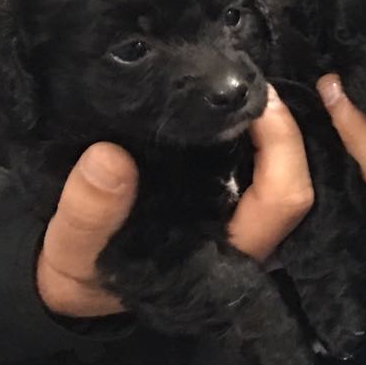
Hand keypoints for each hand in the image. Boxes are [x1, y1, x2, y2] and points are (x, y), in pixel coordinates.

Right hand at [36, 88, 313, 315]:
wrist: (75, 281)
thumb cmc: (83, 272)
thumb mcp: (71, 251)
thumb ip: (87, 215)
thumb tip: (109, 157)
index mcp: (226, 256)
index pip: (283, 200)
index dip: (282, 146)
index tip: (257, 102)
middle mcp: (244, 238)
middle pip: (294, 182)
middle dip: (285, 129)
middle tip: (252, 83)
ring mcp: (237, 220)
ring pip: (280, 174)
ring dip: (270, 131)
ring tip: (240, 85)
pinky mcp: (222, 203)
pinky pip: (254, 167)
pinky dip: (248, 135)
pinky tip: (224, 104)